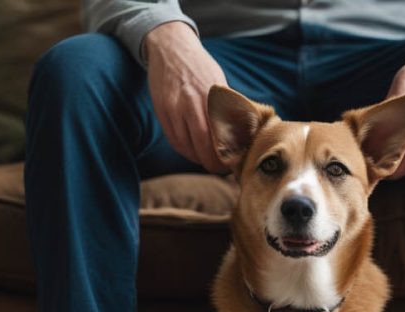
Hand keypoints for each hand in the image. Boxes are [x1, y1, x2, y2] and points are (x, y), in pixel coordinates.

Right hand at [145, 22, 228, 172]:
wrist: (171, 47)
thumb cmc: (200, 67)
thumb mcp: (219, 82)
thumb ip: (227, 107)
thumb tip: (242, 134)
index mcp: (213, 97)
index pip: (222, 135)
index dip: (227, 155)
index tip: (233, 164)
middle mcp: (193, 103)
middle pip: (204, 145)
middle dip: (213, 163)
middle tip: (220, 169)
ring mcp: (175, 107)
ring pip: (187, 146)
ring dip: (198, 159)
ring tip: (207, 162)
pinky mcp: (162, 110)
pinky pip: (174, 139)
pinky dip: (184, 150)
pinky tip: (192, 151)